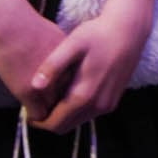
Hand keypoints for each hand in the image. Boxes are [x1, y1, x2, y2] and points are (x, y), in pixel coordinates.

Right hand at [0, 0, 67, 120]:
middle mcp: (64, 75)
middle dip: (63, 109)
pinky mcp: (29, 91)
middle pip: (68, 102)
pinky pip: (37, 114)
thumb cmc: (30, 26)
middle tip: (56, 115)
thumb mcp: (57, 40)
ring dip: (49, 115)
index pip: (78, 88)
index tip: (66, 101)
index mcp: (73, 63)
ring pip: (53, 110)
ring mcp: (47, 85)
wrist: (9, 22)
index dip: (71, 96)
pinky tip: (31, 118)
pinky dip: (35, 118)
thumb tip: (65, 67)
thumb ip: (64, 58)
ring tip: (44, 119)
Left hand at [29, 0, 151, 132]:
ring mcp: (107, 105)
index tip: (27, 109)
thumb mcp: (72, 44)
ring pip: (77, 121)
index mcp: (84, 96)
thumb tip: (34, 86)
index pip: (54, 123)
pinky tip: (70, 90)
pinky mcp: (113, 101)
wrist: (129, 30)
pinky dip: (76, 109)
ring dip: (62, 114)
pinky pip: (89, 113)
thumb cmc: (98, 34)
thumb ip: (53, 66)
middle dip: (48, 120)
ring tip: (53, 95)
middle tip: (38, 103)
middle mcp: (97, 106)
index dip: (37, 121)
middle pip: (65, 126)